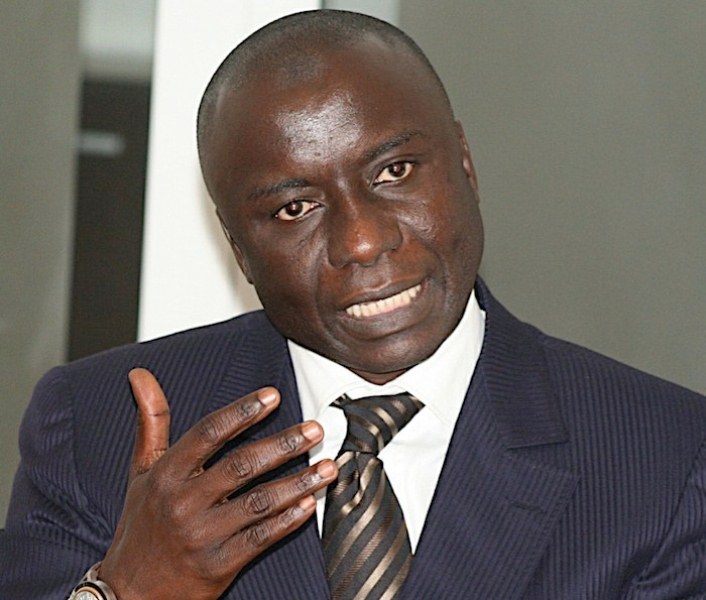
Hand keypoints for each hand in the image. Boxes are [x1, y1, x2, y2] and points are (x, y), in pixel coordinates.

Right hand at [99, 368, 336, 599]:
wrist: (129, 592)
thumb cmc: (141, 523)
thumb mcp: (142, 471)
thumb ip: (151, 421)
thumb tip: (141, 375)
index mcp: (167, 474)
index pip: (208, 433)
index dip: (242, 412)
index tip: (272, 395)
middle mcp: (183, 502)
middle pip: (241, 465)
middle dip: (283, 444)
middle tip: (314, 430)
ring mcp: (202, 535)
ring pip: (258, 502)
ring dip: (298, 482)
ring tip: (327, 466)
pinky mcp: (218, 565)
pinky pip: (260, 539)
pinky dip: (287, 521)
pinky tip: (309, 504)